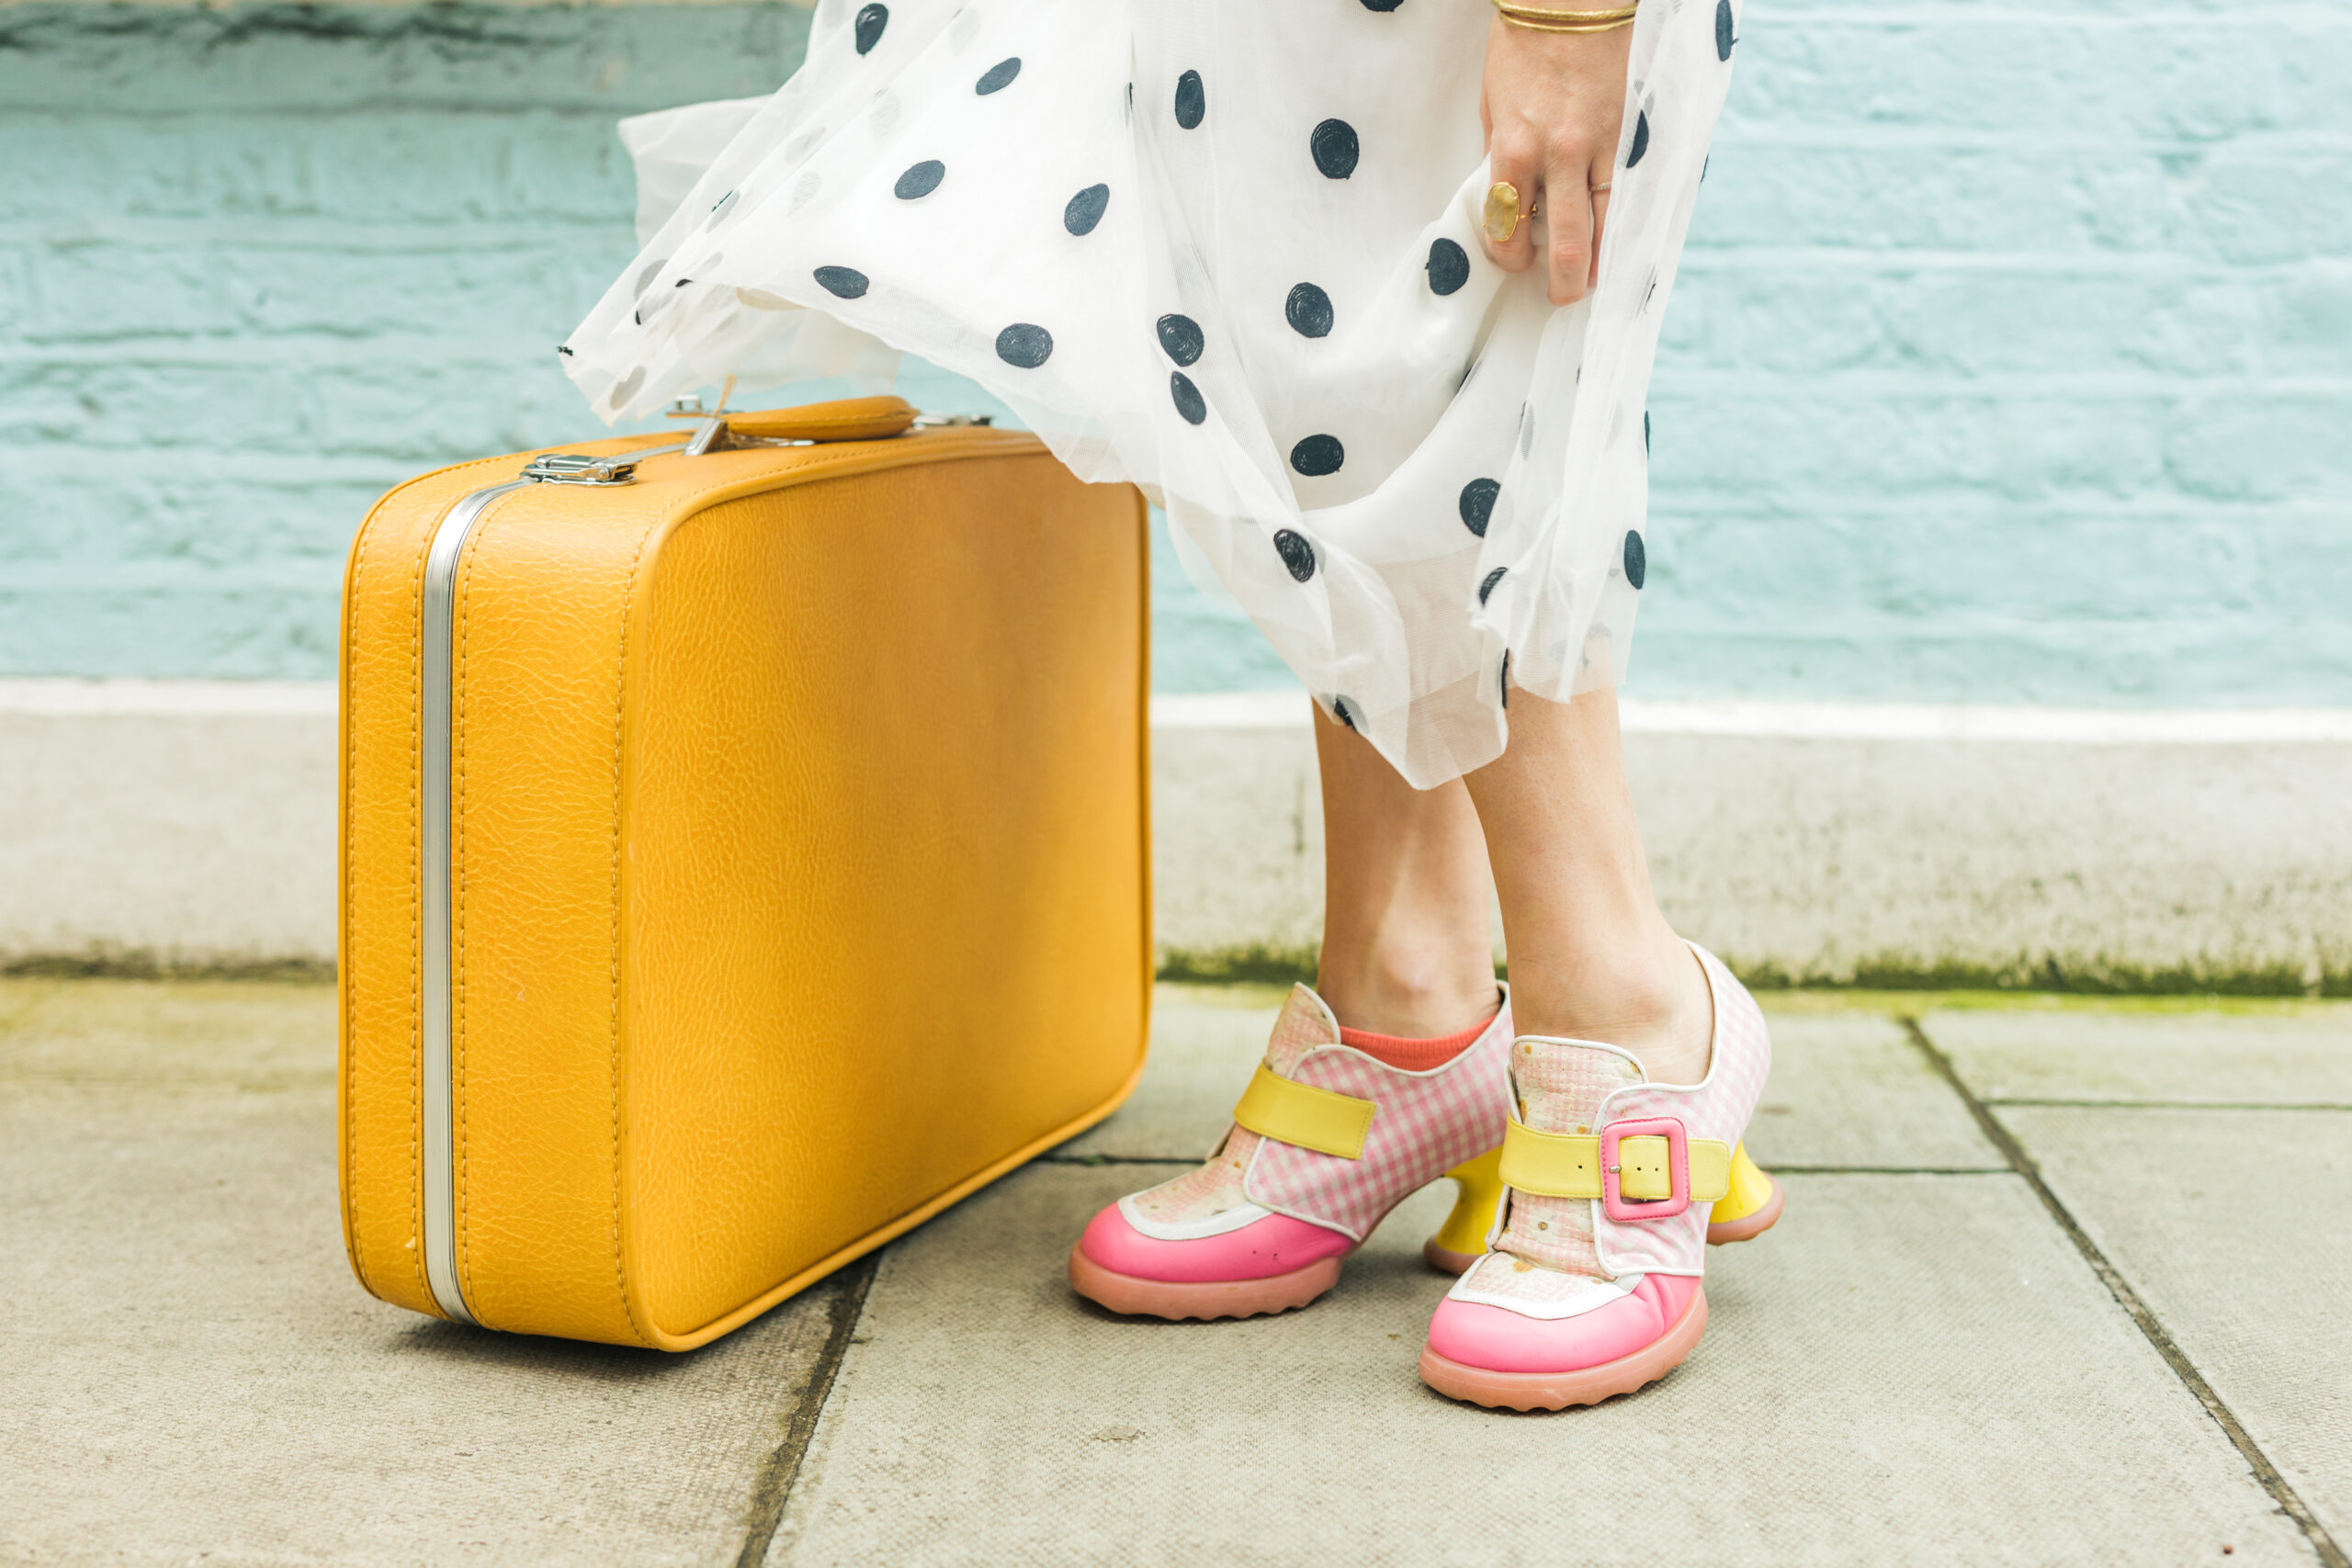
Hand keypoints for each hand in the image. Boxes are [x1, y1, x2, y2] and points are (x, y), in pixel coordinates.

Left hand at [1478, 15, 1632, 304]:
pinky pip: (1629, 191)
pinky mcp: (1630, 133)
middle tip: (1561, 297)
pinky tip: (1621, 240)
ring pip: (1607, 225)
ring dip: (1600, 262)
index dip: (1509, 256)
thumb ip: (1501, 155)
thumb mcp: (1493, 104)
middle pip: (1567, 243)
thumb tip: (1507, 198)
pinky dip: (1624, 220)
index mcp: (1512, 148)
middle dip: (1563, 283)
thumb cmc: (1523, 45)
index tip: (1513, 262)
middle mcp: (1558, 155)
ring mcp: (1600, 146)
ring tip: (1593, 282)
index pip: (1507, 228)